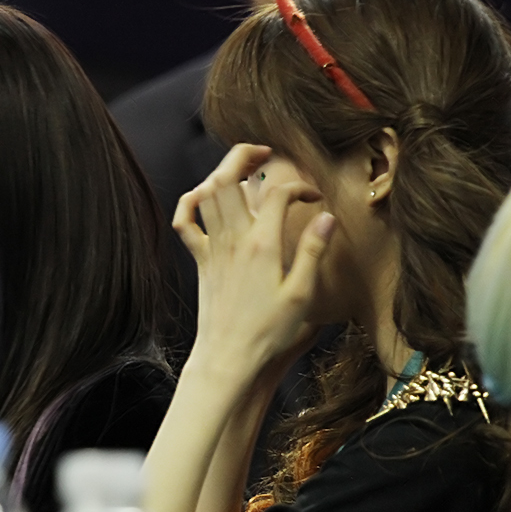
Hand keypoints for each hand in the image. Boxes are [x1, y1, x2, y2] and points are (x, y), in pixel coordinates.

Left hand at [173, 145, 333, 382]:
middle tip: (268, 155)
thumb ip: (312, 251)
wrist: (228, 356)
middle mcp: (233, 239)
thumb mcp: (301, 294)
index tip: (314, 198)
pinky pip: (185, 221)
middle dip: (247, 156)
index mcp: (262, 244)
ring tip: (245, 170)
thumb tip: (326, 217)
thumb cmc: (268, 332)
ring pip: (206, 192)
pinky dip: (190, 201)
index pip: (277, 193)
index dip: (300, 186)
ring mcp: (212, 247)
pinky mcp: (200, 260)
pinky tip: (204, 197)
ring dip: (223, 172)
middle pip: (229, 177)